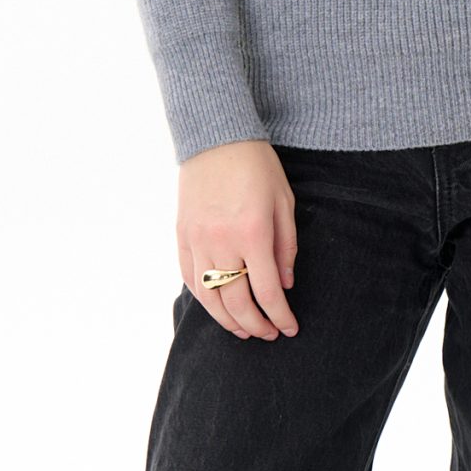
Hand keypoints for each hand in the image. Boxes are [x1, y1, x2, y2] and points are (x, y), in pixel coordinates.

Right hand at [177, 140, 299, 340]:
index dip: (280, 317)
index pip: (267, 291)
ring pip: (209, 297)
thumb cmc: (257, 166)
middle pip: (237, 302)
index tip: (289, 329)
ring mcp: (197, 240)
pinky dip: (204, 298)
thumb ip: (286, 247)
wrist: (216, 137)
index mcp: (253, 233)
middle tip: (269, 334)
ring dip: (228, 320)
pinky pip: (190, 278)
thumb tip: (285, 285)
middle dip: (256, 325)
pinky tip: (218, 307)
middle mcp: (222, 242)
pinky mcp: (182, 235)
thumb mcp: (284, 202)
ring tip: (244, 330)